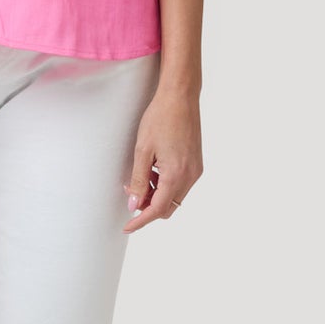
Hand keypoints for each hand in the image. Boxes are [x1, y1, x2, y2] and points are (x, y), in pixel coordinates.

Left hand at [122, 86, 204, 231]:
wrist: (180, 97)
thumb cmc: (160, 118)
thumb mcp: (142, 150)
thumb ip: (139, 180)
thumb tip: (134, 204)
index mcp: (176, 174)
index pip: (157, 209)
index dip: (141, 221)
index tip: (128, 227)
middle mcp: (190, 176)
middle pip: (168, 207)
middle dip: (148, 207)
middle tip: (131, 194)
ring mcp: (196, 170)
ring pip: (175, 197)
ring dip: (157, 195)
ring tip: (141, 177)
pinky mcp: (196, 163)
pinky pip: (181, 184)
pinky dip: (166, 185)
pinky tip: (154, 170)